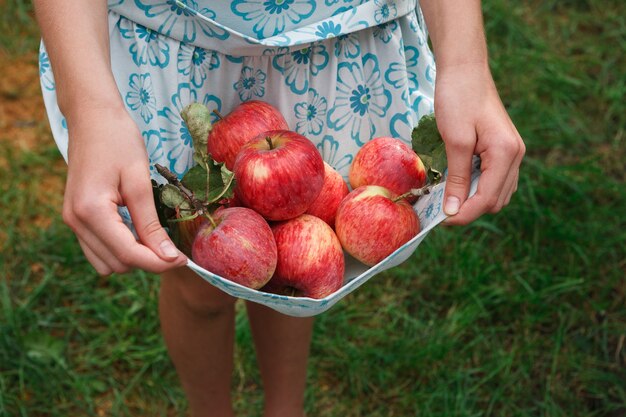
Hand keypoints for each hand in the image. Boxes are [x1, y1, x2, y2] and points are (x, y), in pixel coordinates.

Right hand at [62, 105, 187, 274]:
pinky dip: (120, 248)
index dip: (158, 262)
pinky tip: (138, 231)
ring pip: (106, 262)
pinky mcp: (75, 218)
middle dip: (147, 259)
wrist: (92, 118)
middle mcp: (76, 222)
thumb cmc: (118, 140)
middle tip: (172, 245)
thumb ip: (151, 223)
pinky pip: (98, 249)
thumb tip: (169, 257)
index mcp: (91, 211)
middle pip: (117, 263)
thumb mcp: (140, 181)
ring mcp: (72, 221)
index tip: (184, 259)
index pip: (128, 254)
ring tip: (154, 235)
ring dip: (133, 256)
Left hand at [434, 63, 525, 224]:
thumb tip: (452, 211)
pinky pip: (495, 179)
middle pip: (495, 201)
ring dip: (474, 200)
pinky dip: (478, 188)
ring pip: (497, 193)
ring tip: (448, 197)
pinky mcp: (504, 149)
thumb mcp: (454, 141)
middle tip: (441, 207)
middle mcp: (516, 155)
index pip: (487, 199)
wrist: (464, 69)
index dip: (464, 214)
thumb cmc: (457, 99)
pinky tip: (459, 183)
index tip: (441, 219)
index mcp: (507, 153)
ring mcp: (512, 152)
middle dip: (469, 209)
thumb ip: (456, 178)